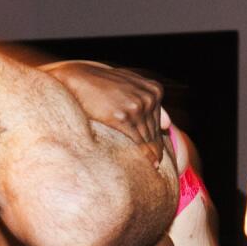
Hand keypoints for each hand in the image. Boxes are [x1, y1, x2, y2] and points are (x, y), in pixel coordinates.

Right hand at [44, 59, 163, 160]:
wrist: (78, 79)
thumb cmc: (102, 84)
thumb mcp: (130, 86)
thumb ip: (149, 103)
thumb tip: (168, 125)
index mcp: (154, 90)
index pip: (159, 122)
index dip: (158, 140)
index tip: (158, 155)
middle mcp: (148, 97)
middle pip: (154, 131)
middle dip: (155, 149)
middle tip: (156, 164)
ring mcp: (136, 106)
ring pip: (148, 138)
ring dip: (150, 154)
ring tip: (151, 166)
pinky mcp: (122, 117)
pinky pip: (137, 141)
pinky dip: (142, 154)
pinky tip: (145, 163)